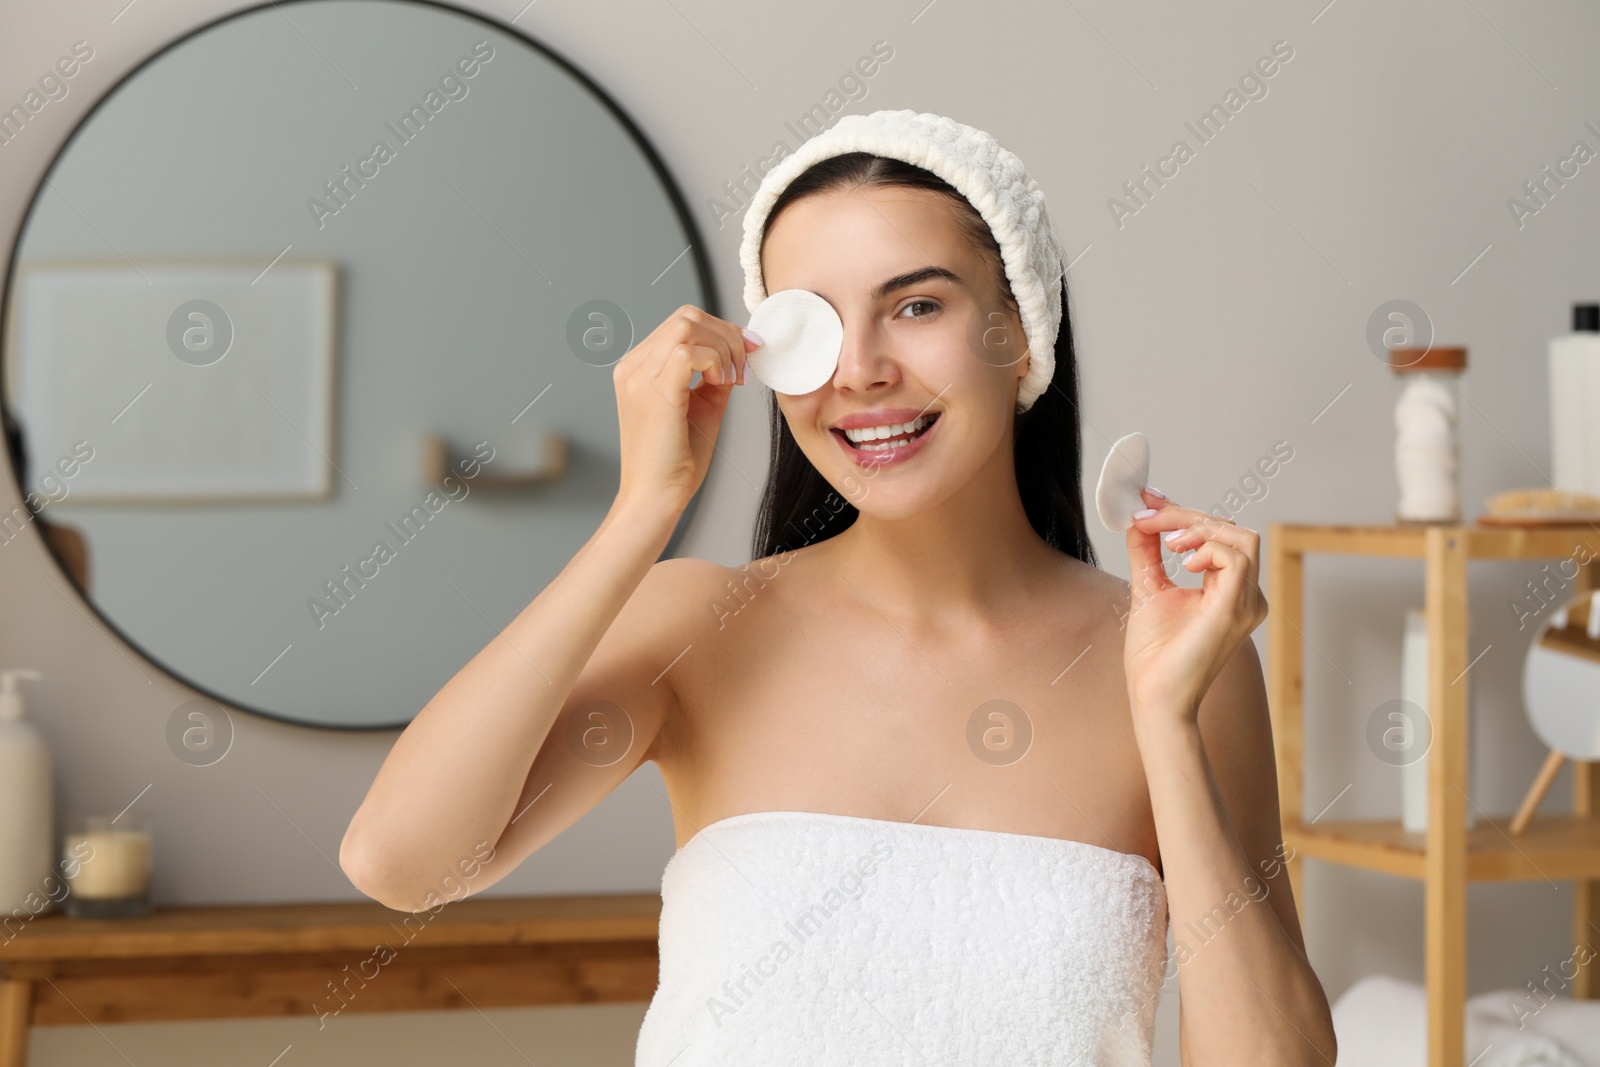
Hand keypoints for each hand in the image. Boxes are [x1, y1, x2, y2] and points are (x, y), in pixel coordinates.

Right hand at [611, 304, 760, 512]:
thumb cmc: (676, 461)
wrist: (656, 497)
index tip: (748, 353)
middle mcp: (633, 367)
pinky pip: (689, 351)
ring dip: (723, 348)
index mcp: (638, 368)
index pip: (682, 323)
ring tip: (732, 380)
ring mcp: (638, 376)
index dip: (721, 331)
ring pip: (688, 326)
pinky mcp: (652, 390)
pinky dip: (715, 361)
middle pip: (686, 316)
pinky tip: (724, 385)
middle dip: (726, 334)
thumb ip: (715, 377)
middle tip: (745, 366)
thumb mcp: (702, 407)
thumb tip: (740, 353)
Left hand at [1122, 488, 1267, 723]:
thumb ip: (1147, 552)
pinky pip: (1239, 558)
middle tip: (1148, 515)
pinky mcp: (1235, 609)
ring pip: (1242, 537)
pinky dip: (1209, 547)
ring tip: (1169, 541)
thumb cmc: (1154, 655)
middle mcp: (1246, 596)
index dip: (1185, 512)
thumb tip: (1138, 518)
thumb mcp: (1148, 588)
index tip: (1148, 500)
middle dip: (1186, 515)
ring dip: (1199, 527)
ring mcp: (1246, 603)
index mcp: (1229, 591)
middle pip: (1232, 530)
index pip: (1219, 536)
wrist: (1154, 696)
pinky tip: (1182, 561)